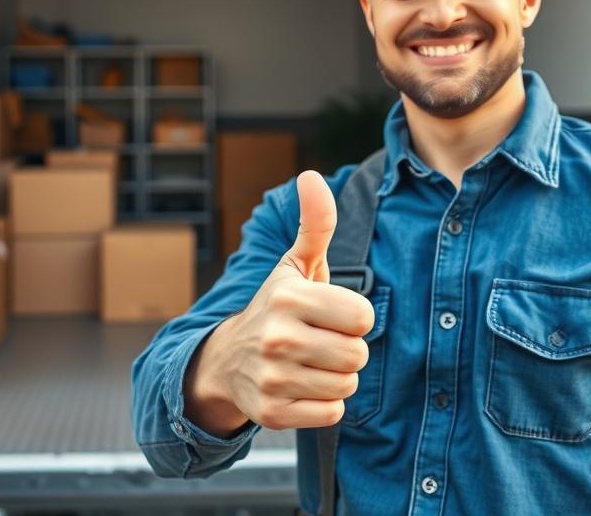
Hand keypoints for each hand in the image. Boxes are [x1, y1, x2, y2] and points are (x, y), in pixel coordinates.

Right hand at [185, 171, 375, 432]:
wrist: (227, 360)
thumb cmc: (277, 307)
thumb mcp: (295, 265)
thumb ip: (315, 223)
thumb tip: (311, 176)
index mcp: (288, 297)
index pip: (363, 317)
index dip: (353, 316)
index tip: (329, 314)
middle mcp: (277, 337)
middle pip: (358, 355)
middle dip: (346, 349)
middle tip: (320, 340)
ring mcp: (272, 377)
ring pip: (347, 386)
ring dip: (336, 377)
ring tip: (310, 362)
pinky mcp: (272, 413)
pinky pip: (331, 414)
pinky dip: (323, 405)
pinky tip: (302, 387)